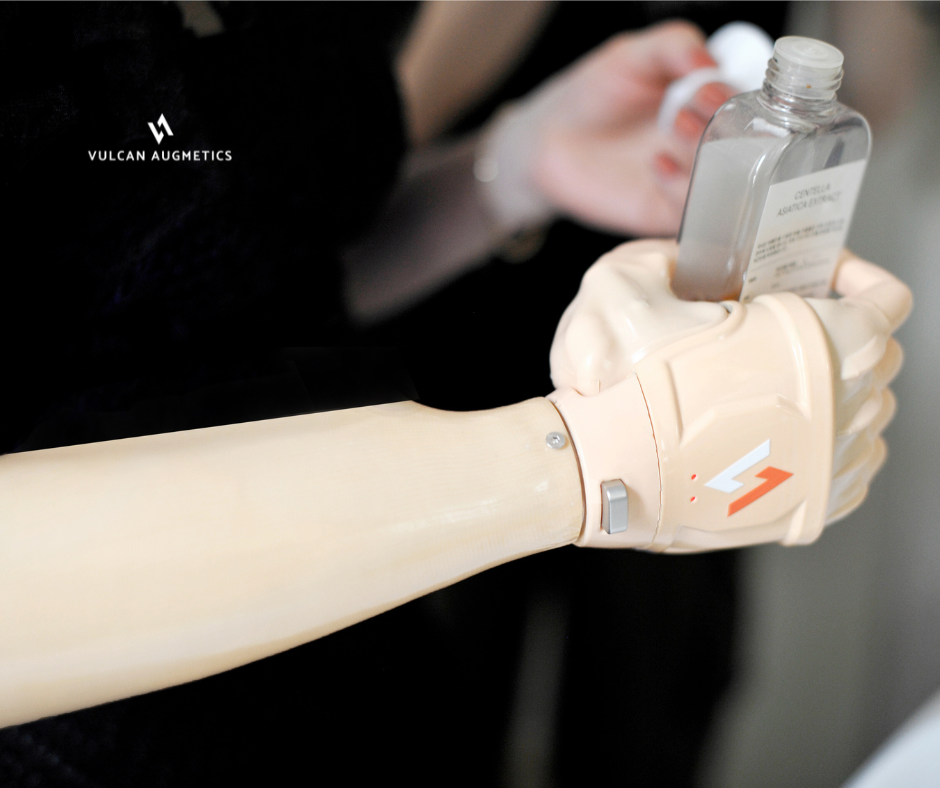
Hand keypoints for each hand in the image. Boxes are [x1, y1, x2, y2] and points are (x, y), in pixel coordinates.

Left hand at [479, 22, 735, 236]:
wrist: (548, 143)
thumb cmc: (592, 95)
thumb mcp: (631, 56)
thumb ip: (671, 46)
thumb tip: (708, 60)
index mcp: (712, 102)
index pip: (750, 103)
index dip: (739, 97)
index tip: (713, 90)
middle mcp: (710, 143)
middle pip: (747, 145)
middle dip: (727, 127)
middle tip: (695, 109)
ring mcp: (692, 180)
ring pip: (726, 181)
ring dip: (706, 154)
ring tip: (673, 126)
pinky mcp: (667, 213)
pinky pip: (694, 214)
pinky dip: (682, 190)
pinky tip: (656, 164)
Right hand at [548, 240, 911, 550]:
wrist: (618, 472)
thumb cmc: (639, 387)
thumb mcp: (634, 284)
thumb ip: (675, 261)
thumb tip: (680, 264)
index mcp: (830, 340)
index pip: (888, 298)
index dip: (858, 278)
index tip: (825, 278)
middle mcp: (852, 402)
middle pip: (881, 357)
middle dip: (844, 334)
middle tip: (789, 329)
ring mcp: (839, 460)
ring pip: (869, 413)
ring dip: (836, 390)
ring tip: (782, 382)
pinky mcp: (818, 504)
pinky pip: (851, 463)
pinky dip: (829, 443)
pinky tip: (784, 432)